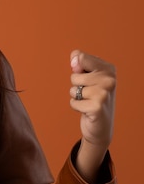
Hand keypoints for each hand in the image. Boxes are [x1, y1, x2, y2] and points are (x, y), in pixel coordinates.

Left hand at [69, 50, 115, 182]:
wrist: (101, 126)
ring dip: (76, 97)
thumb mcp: (88, 78)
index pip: (80, 57)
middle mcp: (109, 79)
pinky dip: (76, 107)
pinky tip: (87, 110)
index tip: (86, 78)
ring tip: (88, 101)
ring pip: (73, 89)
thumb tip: (74, 58)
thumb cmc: (92, 98)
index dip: (76, 68)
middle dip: (76, 86)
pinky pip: (73, 102)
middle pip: (74, 76)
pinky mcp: (96, 106)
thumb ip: (79, 64)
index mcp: (108, 68)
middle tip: (88, 94)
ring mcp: (104, 93)